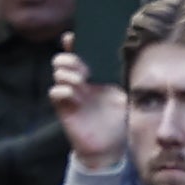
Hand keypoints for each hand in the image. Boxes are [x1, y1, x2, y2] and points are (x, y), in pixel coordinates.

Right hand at [48, 37, 129, 180]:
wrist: (111, 148)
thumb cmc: (119, 121)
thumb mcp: (126, 97)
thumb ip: (123, 81)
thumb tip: (128, 61)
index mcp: (93, 76)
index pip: (78, 54)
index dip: (72, 44)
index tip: (72, 37)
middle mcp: (79, 83)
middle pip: (62, 60)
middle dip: (70, 59)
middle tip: (84, 68)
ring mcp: (70, 95)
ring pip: (57, 73)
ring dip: (67, 73)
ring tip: (81, 81)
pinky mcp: (64, 109)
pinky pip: (55, 93)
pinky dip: (62, 90)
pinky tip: (74, 94)